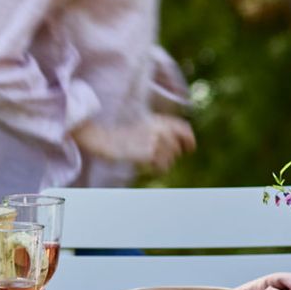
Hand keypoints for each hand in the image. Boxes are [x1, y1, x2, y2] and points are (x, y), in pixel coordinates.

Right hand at [73, 114, 195, 167]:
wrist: (101, 139)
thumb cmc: (118, 137)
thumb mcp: (140, 128)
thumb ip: (158, 132)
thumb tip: (177, 147)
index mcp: (156, 120)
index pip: (183, 128)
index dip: (189, 139)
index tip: (189, 149)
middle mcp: (158, 128)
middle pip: (178, 146)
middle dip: (172, 155)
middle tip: (161, 160)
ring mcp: (154, 140)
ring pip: (171, 157)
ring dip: (163, 163)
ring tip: (150, 162)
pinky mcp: (149, 152)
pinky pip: (163, 165)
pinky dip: (159, 169)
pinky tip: (149, 167)